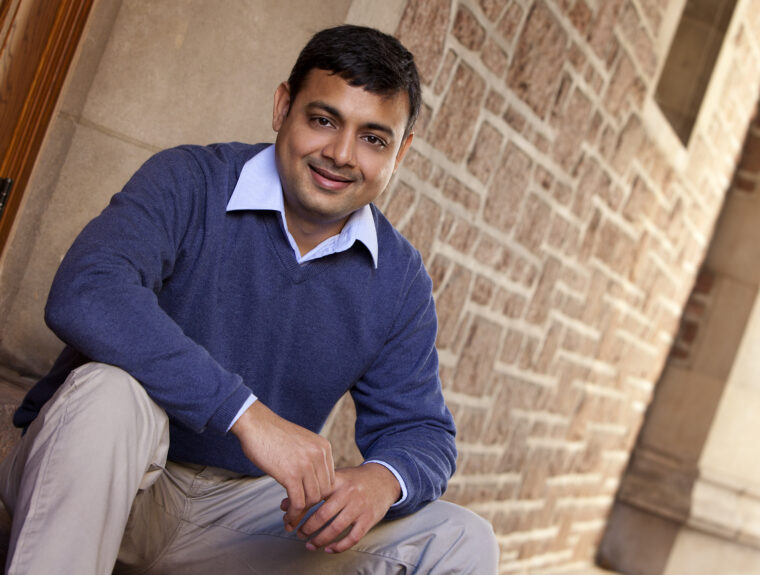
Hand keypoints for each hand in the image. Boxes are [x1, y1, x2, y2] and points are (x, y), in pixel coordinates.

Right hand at [231, 401, 333, 531]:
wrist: (255, 424)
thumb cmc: (273, 434)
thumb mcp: (302, 443)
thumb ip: (311, 458)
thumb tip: (313, 482)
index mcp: (324, 447)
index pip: (330, 479)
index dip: (319, 493)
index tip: (306, 500)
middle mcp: (319, 455)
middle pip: (324, 490)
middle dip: (311, 504)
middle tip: (298, 511)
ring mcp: (306, 464)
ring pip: (313, 498)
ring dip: (302, 511)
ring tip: (291, 517)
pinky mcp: (291, 474)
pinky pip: (299, 502)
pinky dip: (294, 513)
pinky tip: (287, 517)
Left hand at [282, 463, 400, 552]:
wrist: (384, 479)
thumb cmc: (355, 479)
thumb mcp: (336, 478)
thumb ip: (313, 489)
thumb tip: (284, 504)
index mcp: (337, 480)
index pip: (313, 496)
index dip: (298, 509)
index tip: (288, 518)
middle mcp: (348, 493)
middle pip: (322, 515)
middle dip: (307, 527)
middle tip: (297, 533)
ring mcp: (359, 507)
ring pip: (336, 528)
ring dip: (319, 539)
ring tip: (309, 544)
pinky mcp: (369, 519)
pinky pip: (352, 538)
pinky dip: (339, 546)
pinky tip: (328, 549)